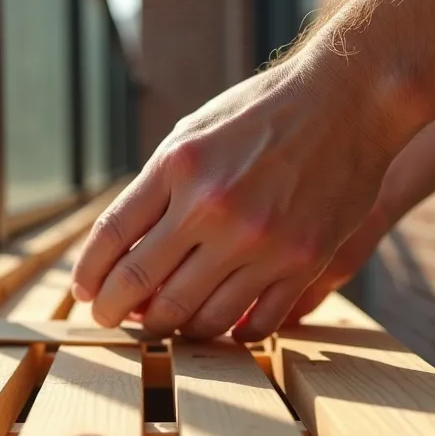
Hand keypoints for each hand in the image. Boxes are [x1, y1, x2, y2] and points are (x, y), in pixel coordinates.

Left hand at [70, 46, 400, 341]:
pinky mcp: (302, 261)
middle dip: (117, 311)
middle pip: (143, 285)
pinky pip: (254, 323)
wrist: (349, 101)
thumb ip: (157, 188)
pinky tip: (222, 324)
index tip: (85, 293)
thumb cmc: (263, 114)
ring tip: (165, 324)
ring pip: (196, 315)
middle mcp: (213, 206)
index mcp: (179, 166)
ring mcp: (259, 239)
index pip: (112, 237)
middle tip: (112, 319)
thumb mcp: (195, 132)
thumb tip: (120, 251)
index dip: (89, 274)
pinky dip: (231, 333)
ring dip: (173, 328)